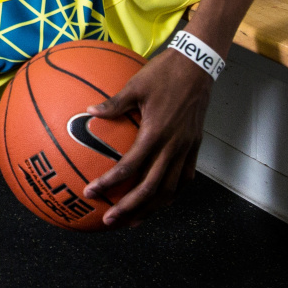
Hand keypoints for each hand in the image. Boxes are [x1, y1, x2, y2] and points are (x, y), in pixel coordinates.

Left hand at [79, 49, 212, 226]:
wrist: (198, 66)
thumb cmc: (164, 72)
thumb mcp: (135, 85)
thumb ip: (113, 103)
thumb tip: (88, 111)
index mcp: (155, 133)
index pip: (130, 167)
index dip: (109, 183)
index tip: (91, 193)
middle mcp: (173, 146)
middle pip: (152, 188)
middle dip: (130, 208)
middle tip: (110, 221)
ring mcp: (187, 148)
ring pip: (171, 189)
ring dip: (152, 208)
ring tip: (134, 221)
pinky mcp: (195, 146)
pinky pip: (185, 178)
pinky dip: (172, 193)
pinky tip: (160, 199)